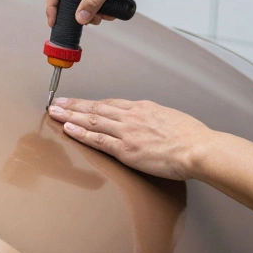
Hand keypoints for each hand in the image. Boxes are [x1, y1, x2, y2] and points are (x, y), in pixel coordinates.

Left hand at [47, 97, 213, 179]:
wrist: (198, 148)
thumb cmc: (192, 137)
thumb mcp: (171, 118)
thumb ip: (155, 118)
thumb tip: (150, 122)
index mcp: (143, 108)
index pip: (111, 103)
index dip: (92, 103)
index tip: (80, 102)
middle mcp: (131, 116)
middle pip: (96, 108)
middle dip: (74, 105)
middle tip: (57, 102)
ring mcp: (127, 132)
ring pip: (92, 120)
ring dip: (70, 116)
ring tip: (54, 113)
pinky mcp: (126, 149)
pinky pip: (98, 140)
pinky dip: (81, 133)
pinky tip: (68, 129)